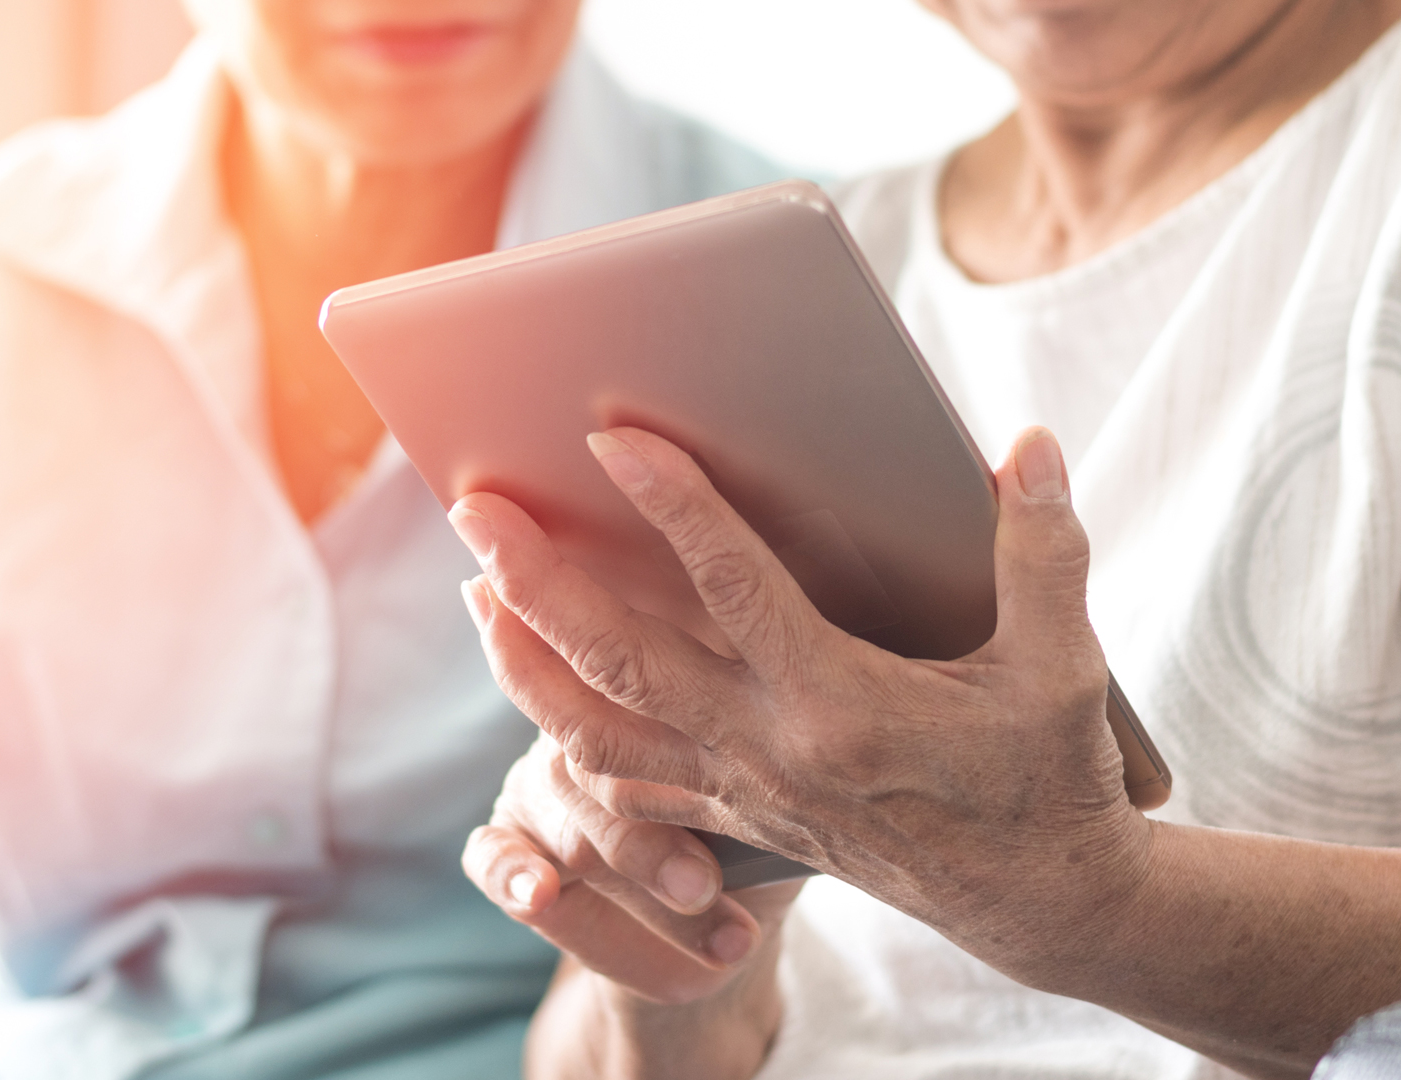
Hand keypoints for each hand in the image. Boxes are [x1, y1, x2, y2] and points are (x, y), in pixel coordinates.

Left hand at [448, 425, 1152, 985]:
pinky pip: (620, 782)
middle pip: (622, 662)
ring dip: (524, 661)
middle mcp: (769, 751)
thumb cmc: (1047, 775)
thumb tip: (1028, 446)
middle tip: (475, 507)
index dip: (672, 508)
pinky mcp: (730, 815)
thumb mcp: (1066, 666)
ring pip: (594, 732)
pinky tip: (533, 679)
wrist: (1033, 901)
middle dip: (539, 582)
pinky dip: (562, 731)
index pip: (735, 589)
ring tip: (477, 589)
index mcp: (843, 704)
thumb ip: (1043, 552)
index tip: (611, 437)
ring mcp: (738, 790)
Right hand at [462, 729, 799, 1004]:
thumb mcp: (781, 813)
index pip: (650, 698)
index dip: (682, 740)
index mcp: (652, 700)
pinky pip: (490, 853)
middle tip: (706, 886)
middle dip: (657, 837)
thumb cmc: (760, 853)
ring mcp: (541, 783)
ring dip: (638, 886)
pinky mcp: (509, 841)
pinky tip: (537, 893)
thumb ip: (773, 782)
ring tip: (713, 927)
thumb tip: (808, 766)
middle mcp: (587, 727)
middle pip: (603, 767)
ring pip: (571, 827)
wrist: (724, 936)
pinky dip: (512, 873)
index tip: (735, 795)